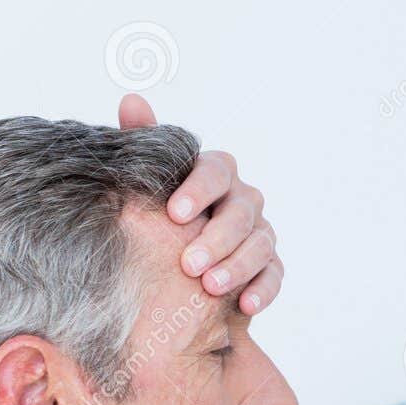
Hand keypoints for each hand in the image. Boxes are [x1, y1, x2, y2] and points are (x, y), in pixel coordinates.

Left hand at [118, 94, 282, 315]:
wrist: (165, 276)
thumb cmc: (154, 221)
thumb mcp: (144, 186)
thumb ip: (142, 145)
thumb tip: (131, 99)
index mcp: (211, 176)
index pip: (214, 169)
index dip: (198, 189)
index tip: (174, 213)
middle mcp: (240, 200)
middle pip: (242, 209)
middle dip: (216, 237)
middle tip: (188, 263)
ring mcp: (257, 233)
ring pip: (260, 243)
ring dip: (237, 265)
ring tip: (210, 286)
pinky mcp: (266, 268)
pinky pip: (274, 275)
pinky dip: (263, 289)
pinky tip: (245, 304)